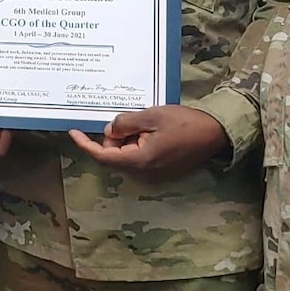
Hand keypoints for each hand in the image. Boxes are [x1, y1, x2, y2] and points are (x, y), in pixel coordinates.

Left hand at [71, 105, 228, 177]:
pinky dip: (138, 144)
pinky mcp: (163, 171)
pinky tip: (149, 130)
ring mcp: (154, 174)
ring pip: (127, 156)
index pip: (103, 156)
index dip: (85, 145)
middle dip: (113, 138)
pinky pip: (140, 158)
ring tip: (144, 122)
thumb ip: (125, 123)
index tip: (72, 132)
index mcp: (139, 161)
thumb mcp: (151, 116)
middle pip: (115, 156)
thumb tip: (108, 130)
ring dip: (127, 140)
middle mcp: (144, 173)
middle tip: (127, 119)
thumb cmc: (185, 123)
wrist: (216, 133)